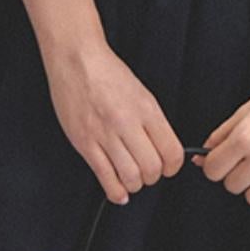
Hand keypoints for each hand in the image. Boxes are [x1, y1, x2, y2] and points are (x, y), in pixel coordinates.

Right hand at [45, 36, 186, 203]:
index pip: (172, 152)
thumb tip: (162, 150)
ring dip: (134, 184)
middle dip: (153, 177)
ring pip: (130, 176)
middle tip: (148, 174)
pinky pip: (104, 176)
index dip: (173, 167)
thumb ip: (153, 122)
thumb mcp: (141, 93)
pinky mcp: (84, 142)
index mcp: (147, 109)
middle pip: (152, 168)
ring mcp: (104, 134)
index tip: (168, 167)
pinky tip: (118, 191)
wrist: (76, 59)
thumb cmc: (107, 73)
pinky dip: (114, 191)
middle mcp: (127, 123)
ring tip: (132, 179)